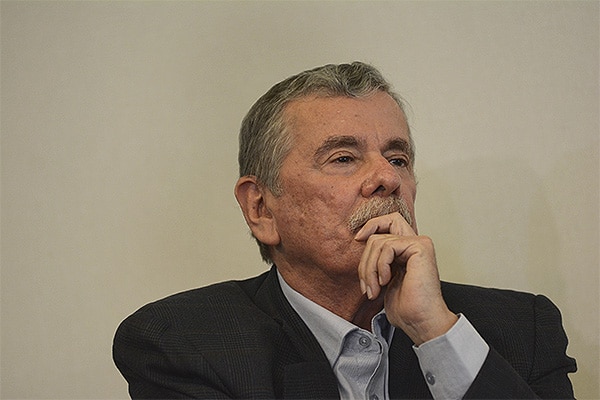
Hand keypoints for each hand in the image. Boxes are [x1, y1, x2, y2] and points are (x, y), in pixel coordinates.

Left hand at [355, 212, 456, 344]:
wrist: (420, 321)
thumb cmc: (406, 307)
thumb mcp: (383, 278)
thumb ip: (377, 259)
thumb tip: (361, 242)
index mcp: (407, 250)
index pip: (388, 222)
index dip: (371, 225)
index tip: (358, 239)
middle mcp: (415, 243)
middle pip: (377, 235)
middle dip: (365, 262)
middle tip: (367, 285)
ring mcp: (419, 243)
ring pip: (378, 242)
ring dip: (369, 269)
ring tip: (374, 289)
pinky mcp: (420, 247)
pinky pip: (387, 247)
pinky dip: (380, 266)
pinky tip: (386, 281)